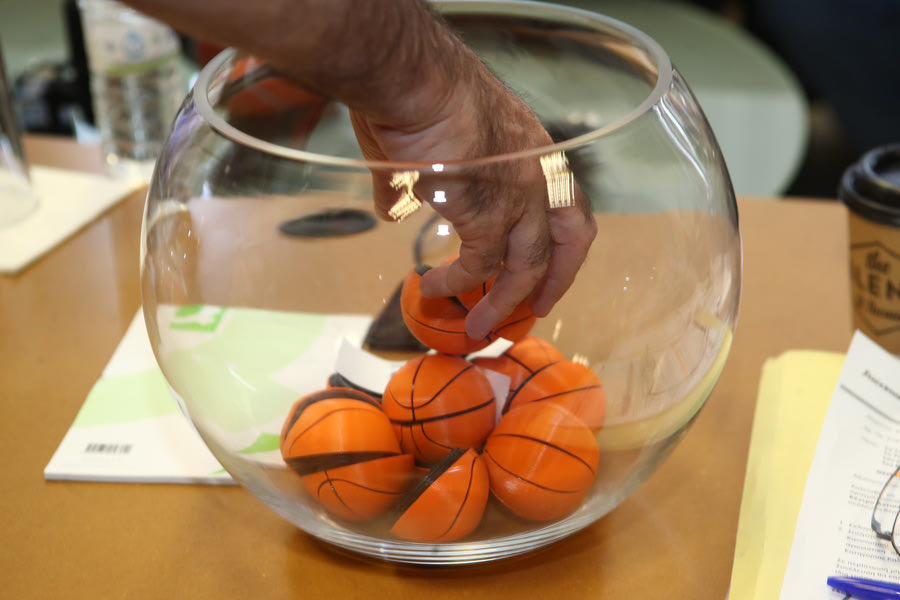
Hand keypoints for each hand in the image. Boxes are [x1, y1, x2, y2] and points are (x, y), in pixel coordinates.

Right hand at [351, 52, 596, 339]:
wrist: (411, 80)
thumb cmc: (417, 93)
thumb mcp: (436, 139)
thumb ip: (417, 182)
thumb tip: (391, 207)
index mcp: (534, 150)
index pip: (568, 203)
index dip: (561, 241)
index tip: (547, 267)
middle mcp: (539, 174)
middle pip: (570, 240)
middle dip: (557, 280)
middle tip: (537, 309)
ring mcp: (518, 196)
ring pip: (526, 266)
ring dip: (503, 302)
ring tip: (478, 327)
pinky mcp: (486, 214)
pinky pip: (477, 267)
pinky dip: (457, 284)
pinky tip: (433, 288)